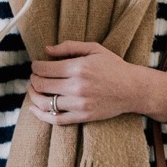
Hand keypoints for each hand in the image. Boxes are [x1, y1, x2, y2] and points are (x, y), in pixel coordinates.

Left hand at [28, 42, 166, 126]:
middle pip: (41, 85)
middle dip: (33, 79)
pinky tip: (35, 109)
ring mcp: (79, 104)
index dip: (35, 66)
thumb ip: (69, 47)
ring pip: (45, 103)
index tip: (36, 65)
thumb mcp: (94, 49)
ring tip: (34, 90)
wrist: (133, 89)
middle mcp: (77, 87)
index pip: (44, 69)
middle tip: (34, 76)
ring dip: (34, 96)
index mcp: (78, 68)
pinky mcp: (83, 117)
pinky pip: (56, 119)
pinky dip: (41, 115)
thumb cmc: (114, 66)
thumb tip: (46, 50)